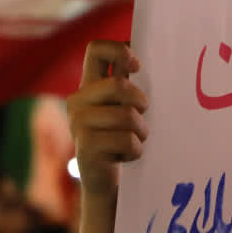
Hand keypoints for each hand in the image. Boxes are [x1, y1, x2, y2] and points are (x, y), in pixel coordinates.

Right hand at [67, 41, 147, 232]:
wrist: (108, 183)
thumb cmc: (124, 138)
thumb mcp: (126, 106)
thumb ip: (129, 82)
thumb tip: (153, 52)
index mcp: (89, 85)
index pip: (95, 49)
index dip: (119, 50)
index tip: (137, 65)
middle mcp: (78, 101)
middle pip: (118, 85)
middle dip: (140, 101)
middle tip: (142, 116)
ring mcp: (78, 124)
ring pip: (127, 115)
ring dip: (141, 131)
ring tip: (136, 140)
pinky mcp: (85, 148)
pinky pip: (126, 140)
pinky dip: (136, 150)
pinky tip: (126, 156)